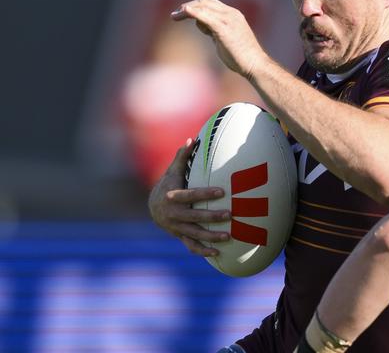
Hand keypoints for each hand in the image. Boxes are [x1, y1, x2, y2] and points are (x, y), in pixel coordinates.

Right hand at [148, 138, 230, 255]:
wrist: (153, 207)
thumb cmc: (168, 184)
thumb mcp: (173, 171)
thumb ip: (182, 157)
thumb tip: (191, 139)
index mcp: (172, 197)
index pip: (191, 195)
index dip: (206, 193)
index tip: (223, 191)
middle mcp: (174, 214)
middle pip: (195, 217)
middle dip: (212, 216)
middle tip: (230, 214)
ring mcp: (177, 227)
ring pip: (195, 234)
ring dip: (212, 237)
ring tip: (229, 236)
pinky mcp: (180, 236)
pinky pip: (191, 246)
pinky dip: (203, 251)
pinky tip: (218, 253)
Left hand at [171, 0, 269, 79]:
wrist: (255, 65)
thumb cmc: (242, 57)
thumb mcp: (227, 39)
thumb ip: (216, 31)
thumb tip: (206, 29)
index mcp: (233, 15)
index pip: (210, 3)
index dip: (195, 5)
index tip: (183, 13)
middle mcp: (231, 14)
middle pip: (205, 1)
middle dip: (188, 5)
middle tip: (175, 15)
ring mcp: (228, 20)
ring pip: (203, 7)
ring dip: (186, 9)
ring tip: (175, 17)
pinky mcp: (224, 29)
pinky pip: (206, 16)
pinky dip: (193, 12)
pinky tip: (183, 12)